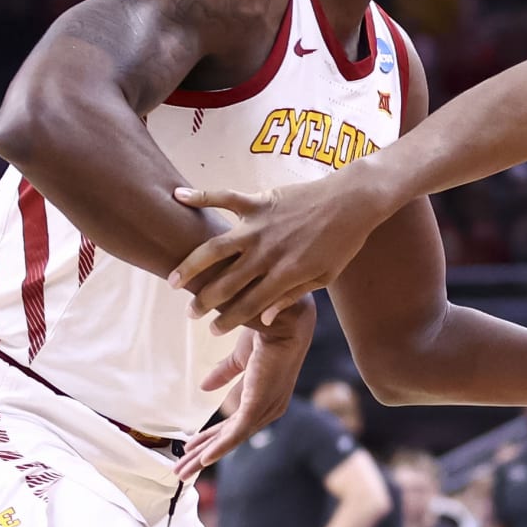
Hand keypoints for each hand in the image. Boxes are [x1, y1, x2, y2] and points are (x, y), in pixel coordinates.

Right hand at [170, 172, 383, 332]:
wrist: (354, 201)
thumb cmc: (342, 241)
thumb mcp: (324, 277)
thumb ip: (293, 296)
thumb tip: (266, 319)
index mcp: (285, 275)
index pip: (249, 306)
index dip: (228, 320)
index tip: (213, 330)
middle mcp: (267, 253)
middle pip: (226, 284)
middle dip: (205, 302)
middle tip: (190, 313)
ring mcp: (260, 225)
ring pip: (215, 248)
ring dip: (190, 265)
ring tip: (173, 280)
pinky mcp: (260, 201)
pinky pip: (225, 197)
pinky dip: (200, 195)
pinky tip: (177, 196)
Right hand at [174, 295, 316, 479]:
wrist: (281, 322)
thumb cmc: (267, 335)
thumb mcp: (239, 359)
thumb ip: (225, 374)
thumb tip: (205, 388)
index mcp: (262, 397)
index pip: (232, 425)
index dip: (209, 437)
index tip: (189, 447)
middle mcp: (265, 408)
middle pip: (229, 438)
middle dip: (202, 454)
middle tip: (180, 470)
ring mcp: (264, 408)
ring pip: (230, 440)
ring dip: (204, 456)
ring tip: (183, 471)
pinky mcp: (260, 404)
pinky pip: (238, 432)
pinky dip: (220, 447)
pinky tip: (204, 459)